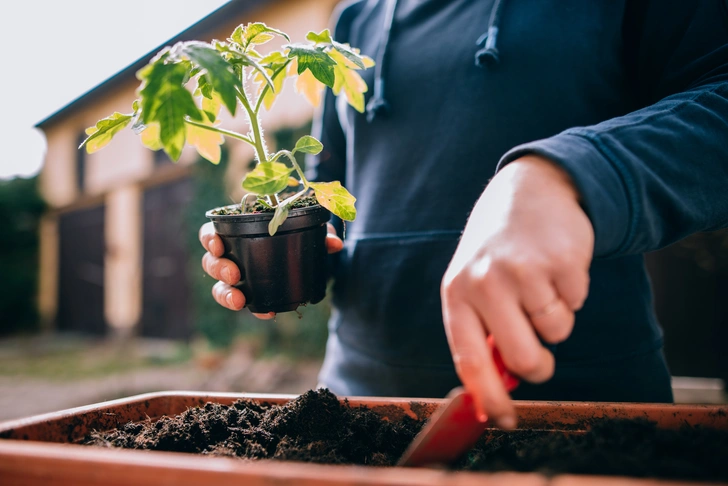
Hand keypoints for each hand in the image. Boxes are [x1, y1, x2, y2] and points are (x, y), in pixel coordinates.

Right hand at [199, 221, 343, 317]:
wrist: (311, 261)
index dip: (209, 238)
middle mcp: (232, 255)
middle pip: (211, 262)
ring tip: (240, 300)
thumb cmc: (301, 237)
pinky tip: (266, 313)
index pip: (211, 233)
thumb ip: (321, 234)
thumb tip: (333, 244)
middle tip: (234, 274)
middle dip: (218, 268)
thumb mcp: (312, 232)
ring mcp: (238, 278)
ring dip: (226, 294)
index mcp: (237, 232)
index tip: (217, 244)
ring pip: (219, 286)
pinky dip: (253, 308)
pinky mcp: (250, 295)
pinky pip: (243, 303)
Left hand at [441, 155, 593, 427]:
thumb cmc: (499, 249)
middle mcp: (486, 282)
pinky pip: (577, 304)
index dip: (488, 397)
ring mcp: (524, 270)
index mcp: (457, 293)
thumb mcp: (475, 283)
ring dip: (555, 318)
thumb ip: (483, 331)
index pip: (468, 360)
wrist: (530, 190)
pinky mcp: (561, 260)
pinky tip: (554, 265)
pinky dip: (572, 293)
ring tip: (539, 283)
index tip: (503, 420)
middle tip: (540, 354)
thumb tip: (501, 386)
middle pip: (525, 359)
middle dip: (539, 366)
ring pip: (556, 333)